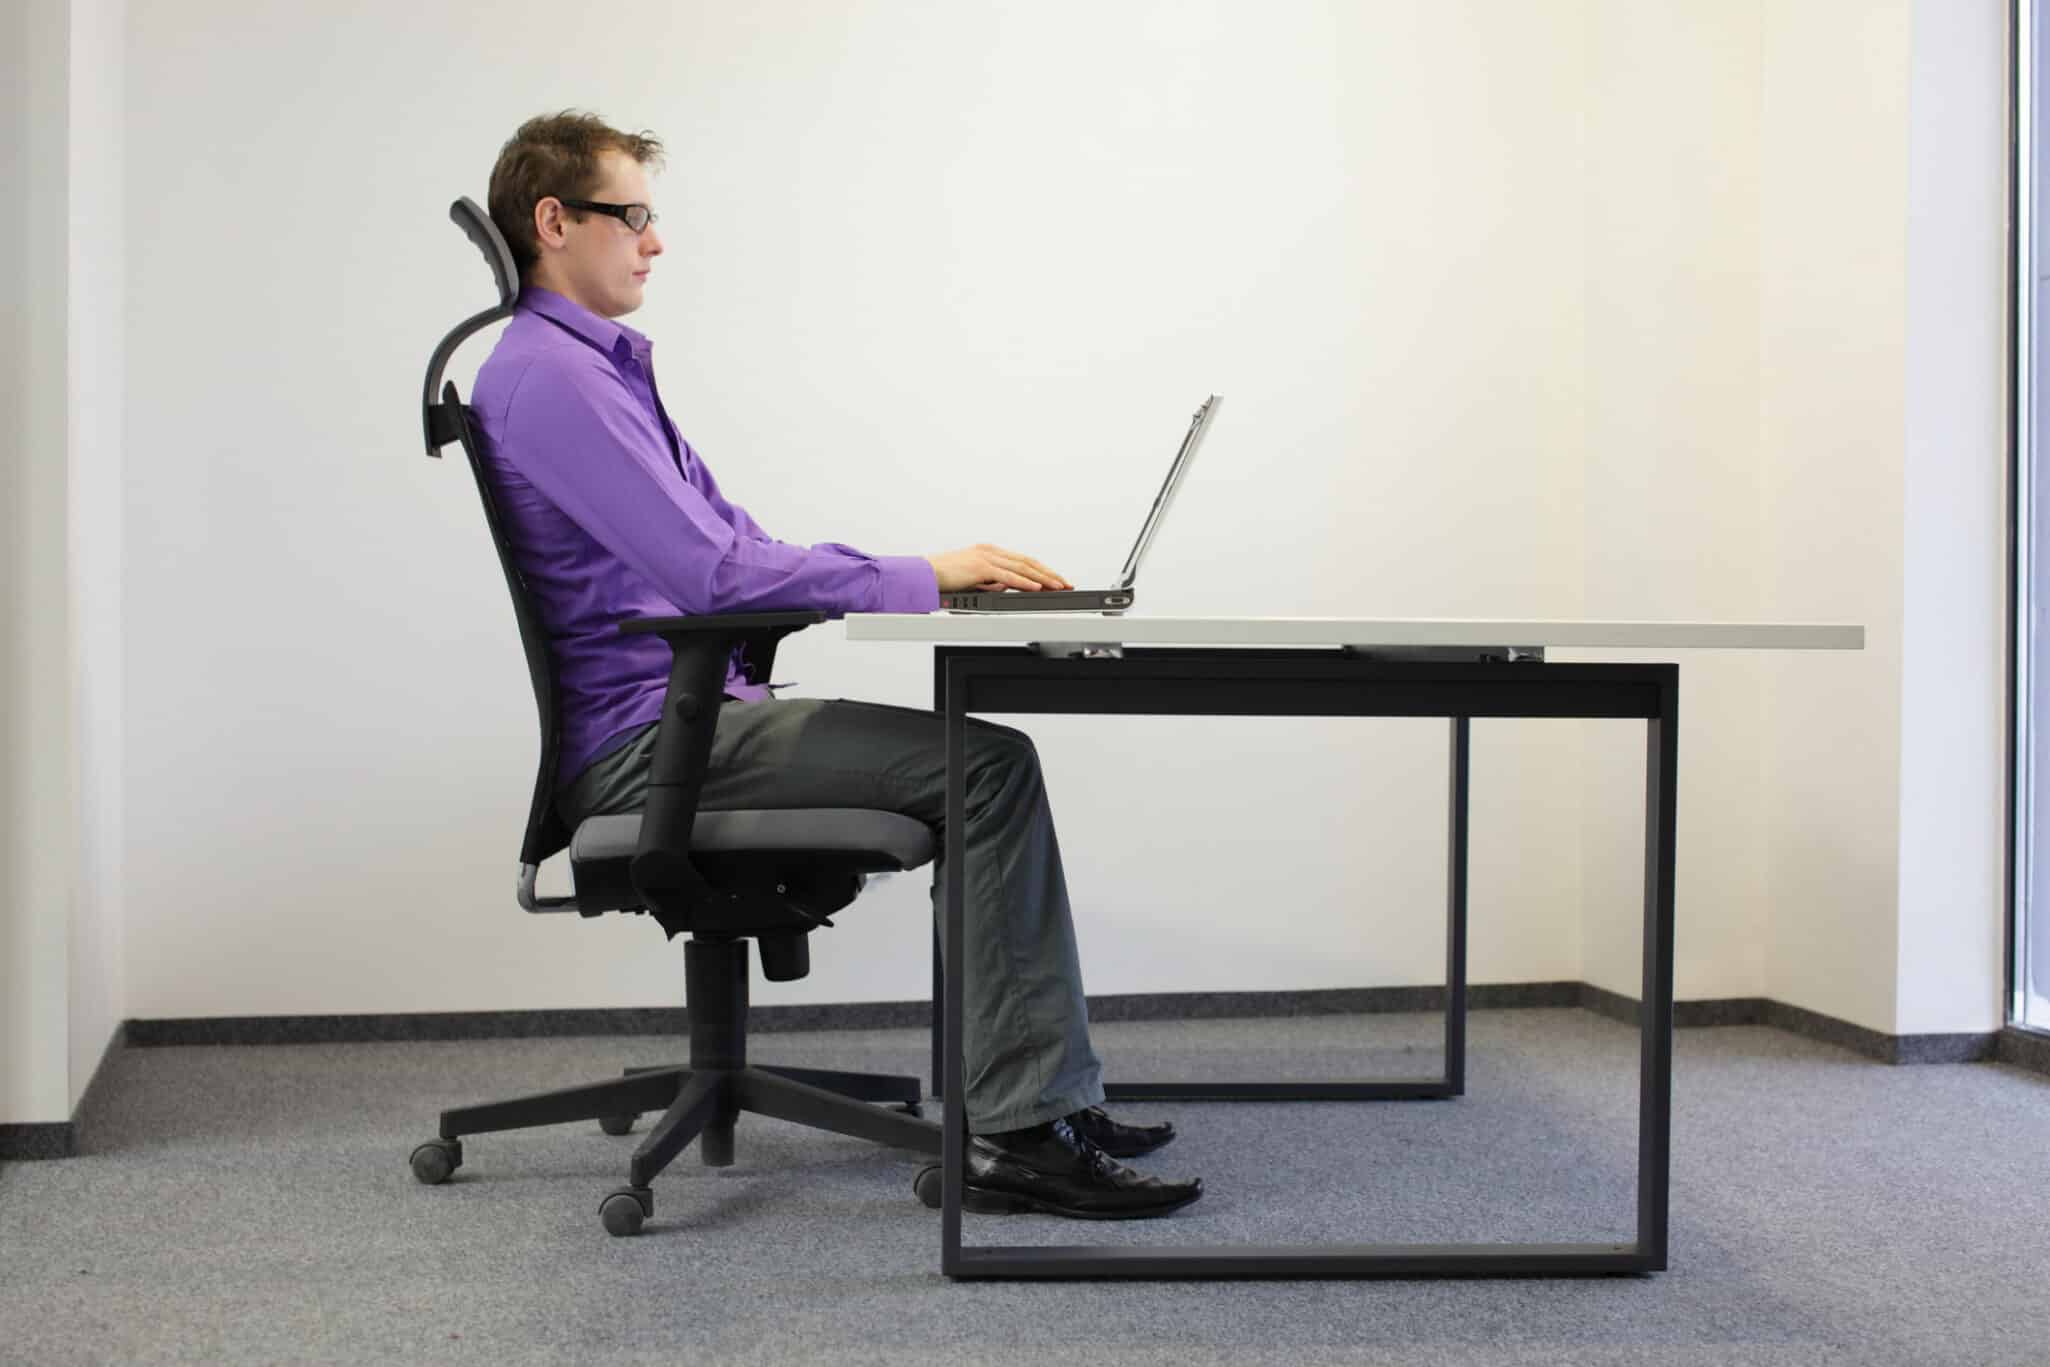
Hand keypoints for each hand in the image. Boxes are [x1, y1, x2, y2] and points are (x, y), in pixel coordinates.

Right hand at [926, 543, 1073, 593]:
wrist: (923, 575)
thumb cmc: (943, 579)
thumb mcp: (973, 581)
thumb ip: (990, 582)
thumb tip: (1005, 589)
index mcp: (989, 552)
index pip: (1022, 560)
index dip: (1042, 570)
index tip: (1056, 579)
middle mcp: (990, 551)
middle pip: (1028, 561)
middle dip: (1050, 573)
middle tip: (1065, 583)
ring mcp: (986, 557)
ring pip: (1022, 567)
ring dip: (1043, 578)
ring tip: (1058, 586)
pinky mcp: (980, 567)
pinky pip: (1008, 576)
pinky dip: (1025, 582)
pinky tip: (1037, 588)